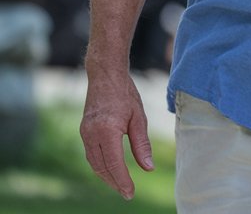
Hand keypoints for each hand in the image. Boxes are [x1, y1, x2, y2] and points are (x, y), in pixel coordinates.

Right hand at [80, 69, 154, 199]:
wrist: (105, 75)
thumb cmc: (126, 94)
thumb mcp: (139, 118)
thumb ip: (142, 144)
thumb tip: (148, 168)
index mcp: (106, 131)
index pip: (114, 164)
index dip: (122, 180)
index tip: (130, 193)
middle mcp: (91, 134)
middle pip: (101, 167)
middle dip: (114, 182)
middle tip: (127, 193)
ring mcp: (84, 133)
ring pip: (94, 163)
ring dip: (106, 176)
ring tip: (120, 185)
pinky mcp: (84, 131)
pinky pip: (91, 154)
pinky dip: (100, 165)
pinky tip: (110, 169)